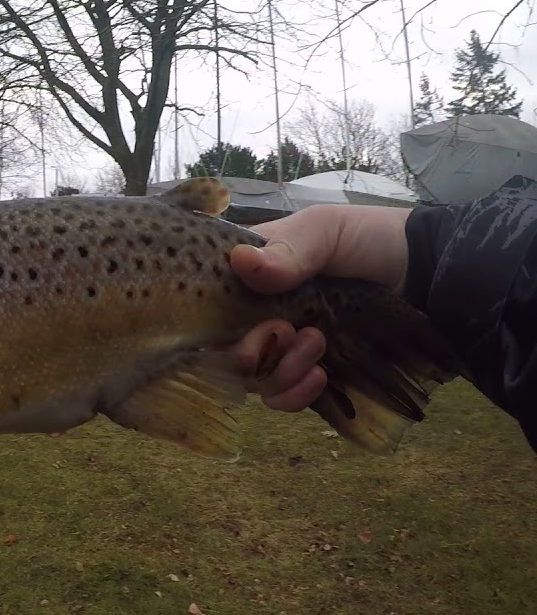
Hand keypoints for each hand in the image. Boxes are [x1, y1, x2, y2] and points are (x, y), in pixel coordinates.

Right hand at [226, 204, 414, 412]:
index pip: (205, 305)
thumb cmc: (367, 239)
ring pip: (250, 379)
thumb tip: (241, 263)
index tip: (257, 317)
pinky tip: (319, 376)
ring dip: (279, 370)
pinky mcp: (303, 371)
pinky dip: (293, 394)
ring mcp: (279, 344)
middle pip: (221, 350)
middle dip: (251, 350)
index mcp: (244, 274)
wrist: (423, 272)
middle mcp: (253, 312)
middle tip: (288, 332)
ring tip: (317, 346)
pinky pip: (279, 397)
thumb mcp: (325, 231)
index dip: (215, 321)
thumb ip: (288, 250)